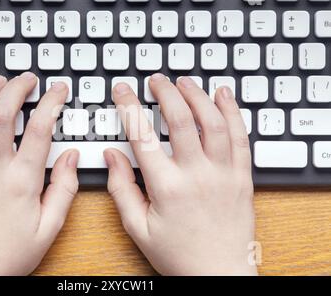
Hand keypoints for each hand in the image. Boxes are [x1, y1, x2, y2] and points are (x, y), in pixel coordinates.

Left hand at [0, 73, 78, 275]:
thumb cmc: (9, 253)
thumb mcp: (50, 228)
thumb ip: (64, 189)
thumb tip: (72, 157)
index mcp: (22, 181)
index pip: (40, 128)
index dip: (51, 102)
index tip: (57, 90)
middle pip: (3, 114)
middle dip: (17, 88)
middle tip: (28, 79)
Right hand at [104, 74, 256, 275]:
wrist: (219, 274)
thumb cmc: (179, 254)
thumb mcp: (138, 228)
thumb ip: (121, 189)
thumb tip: (111, 157)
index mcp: (167, 187)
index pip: (142, 135)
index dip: (129, 106)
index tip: (123, 91)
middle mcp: (197, 175)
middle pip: (181, 119)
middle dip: (166, 92)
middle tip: (156, 80)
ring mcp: (224, 174)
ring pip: (213, 122)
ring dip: (198, 95)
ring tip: (185, 82)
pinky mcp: (242, 177)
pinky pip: (241, 137)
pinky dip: (232, 112)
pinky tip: (223, 96)